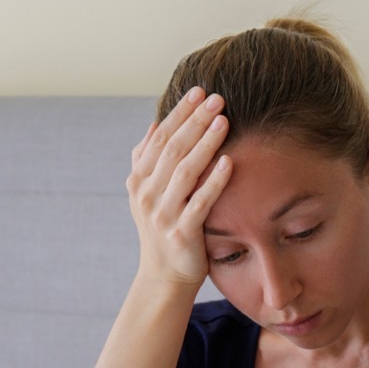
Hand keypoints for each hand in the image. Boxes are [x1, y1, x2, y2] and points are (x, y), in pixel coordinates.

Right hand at [127, 86, 232, 287]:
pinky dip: (214, 182)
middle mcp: (146, 194)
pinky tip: (229, 162)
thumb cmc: (163, 228)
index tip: (199, 91)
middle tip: (217, 98)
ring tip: (223, 121)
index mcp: (139, 179)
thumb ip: (148, 159)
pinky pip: (200, 203)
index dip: (179, 112)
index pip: (159, 137)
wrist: (165, 276)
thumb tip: (153, 124)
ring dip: (205, 144)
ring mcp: (163, 214)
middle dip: (195, 121)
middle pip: (172, 149)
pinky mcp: (182, 234)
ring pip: (184, 171)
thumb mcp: (148, 193)